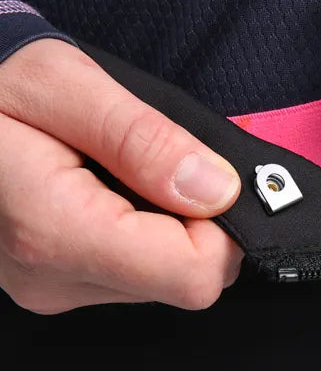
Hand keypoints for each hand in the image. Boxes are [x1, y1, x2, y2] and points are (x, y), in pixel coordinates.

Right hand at [0, 39, 243, 313]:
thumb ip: (145, 140)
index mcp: (55, 232)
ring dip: (167, 223)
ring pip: (160, 278)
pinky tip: (108, 186)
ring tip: (124, 165)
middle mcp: (51, 278)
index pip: (192, 274)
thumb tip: (219, 191)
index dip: (222, 226)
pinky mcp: (50, 282)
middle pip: (182, 279)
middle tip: (167, 159)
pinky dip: (140, 230)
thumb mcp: (65, 83)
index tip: (207, 172)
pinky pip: (130, 271)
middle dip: (197, 220)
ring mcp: (47, 287)